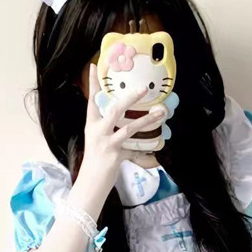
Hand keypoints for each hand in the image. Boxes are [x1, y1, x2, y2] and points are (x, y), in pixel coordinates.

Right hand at [73, 66, 166, 208]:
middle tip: (143, 88)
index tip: (93, 67)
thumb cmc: (95, 162)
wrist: (90, 184)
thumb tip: (125, 123)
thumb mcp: (99, 141)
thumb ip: (111, 130)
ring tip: (160, 112)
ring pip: (128, 128)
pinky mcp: (115, 156)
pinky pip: (135, 149)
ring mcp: (107, 143)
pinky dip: (147, 148)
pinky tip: (159, 143)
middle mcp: (98, 131)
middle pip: (114, 110)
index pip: (92, 100)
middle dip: (129, 98)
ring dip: (146, 120)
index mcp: (92, 125)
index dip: (93, 84)